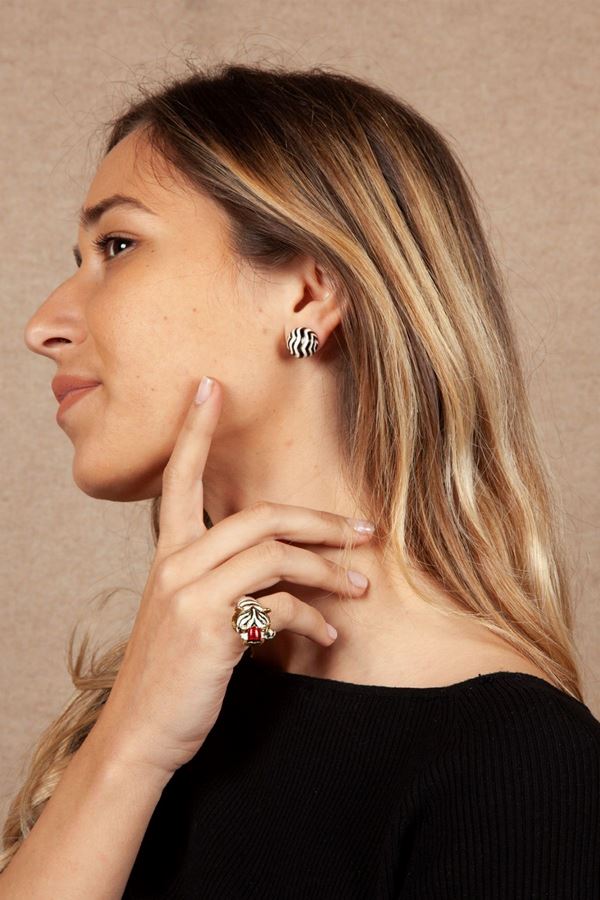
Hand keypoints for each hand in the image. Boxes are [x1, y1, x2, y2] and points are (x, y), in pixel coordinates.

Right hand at [93, 377, 373, 780]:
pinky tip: (327, 636)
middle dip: (320, 521)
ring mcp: (191, 595)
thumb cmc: (174, 671)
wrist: (142, 733)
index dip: (196, 432)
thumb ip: (222, 578)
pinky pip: (279, 605)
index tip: (210, 387)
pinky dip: (312, 618)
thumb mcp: (188, 614)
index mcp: (169, 555)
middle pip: (261, 515)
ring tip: (360, 587)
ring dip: (328, 570)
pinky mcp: (211, 628)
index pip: (180, 479)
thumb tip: (283, 561)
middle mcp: (176, 565)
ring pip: (277, 555)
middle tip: (363, 531)